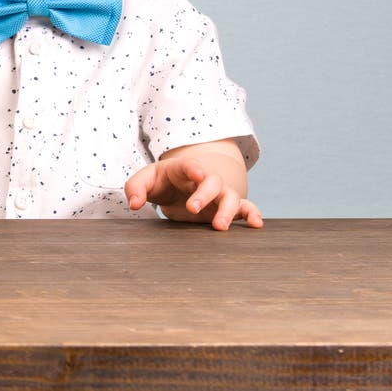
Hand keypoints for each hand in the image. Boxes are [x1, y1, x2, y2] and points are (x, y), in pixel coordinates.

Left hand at [125, 156, 261, 230]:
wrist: (174, 187)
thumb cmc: (159, 182)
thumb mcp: (143, 181)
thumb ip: (135, 188)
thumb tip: (134, 203)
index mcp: (183, 168)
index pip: (189, 165)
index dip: (194, 168)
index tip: (197, 173)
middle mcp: (205, 179)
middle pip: (213, 182)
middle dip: (205, 194)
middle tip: (192, 209)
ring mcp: (218, 193)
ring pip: (231, 197)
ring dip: (228, 210)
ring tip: (219, 226)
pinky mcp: (225, 208)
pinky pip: (245, 208)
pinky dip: (253, 214)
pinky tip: (257, 224)